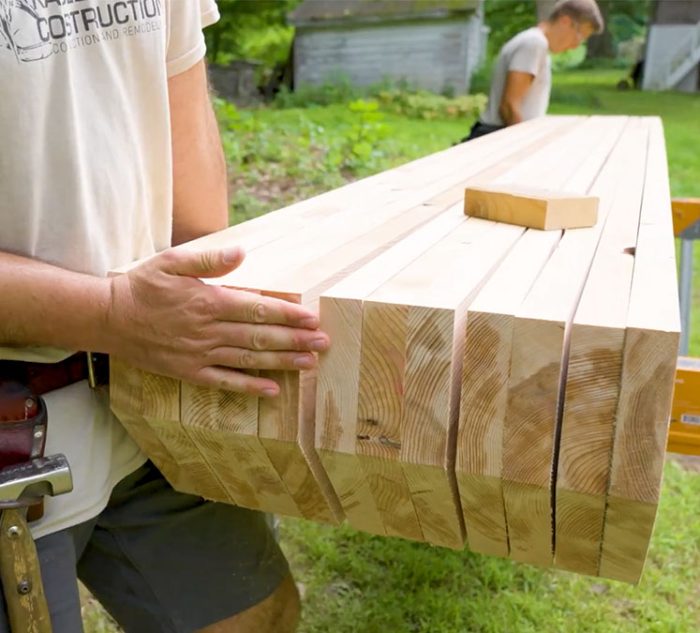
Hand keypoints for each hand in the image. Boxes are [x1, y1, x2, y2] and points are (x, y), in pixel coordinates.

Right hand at [105, 246, 328, 396]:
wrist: (108, 318)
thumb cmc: (143, 286)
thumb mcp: (172, 262)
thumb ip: (209, 260)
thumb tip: (241, 253)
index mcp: (207, 301)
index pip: (257, 308)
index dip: (287, 314)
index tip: (312, 318)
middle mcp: (207, 330)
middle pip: (259, 335)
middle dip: (295, 340)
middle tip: (323, 343)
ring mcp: (199, 354)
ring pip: (248, 359)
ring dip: (281, 362)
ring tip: (309, 363)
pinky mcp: (188, 372)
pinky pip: (224, 382)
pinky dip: (248, 387)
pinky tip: (272, 390)